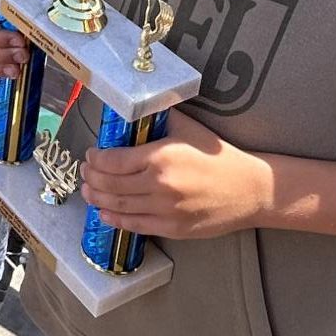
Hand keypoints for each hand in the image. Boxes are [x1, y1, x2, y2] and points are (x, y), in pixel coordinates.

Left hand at [80, 108, 273, 239]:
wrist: (250, 190)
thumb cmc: (219, 157)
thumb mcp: (188, 129)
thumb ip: (159, 119)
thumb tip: (135, 106)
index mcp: (159, 158)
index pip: (113, 160)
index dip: (96, 158)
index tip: (92, 154)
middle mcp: (158, 185)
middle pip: (110, 184)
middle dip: (91, 177)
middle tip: (85, 172)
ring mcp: (164, 210)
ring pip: (118, 206)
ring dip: (97, 199)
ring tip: (88, 191)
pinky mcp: (172, 228)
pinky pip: (135, 225)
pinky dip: (115, 220)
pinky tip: (105, 213)